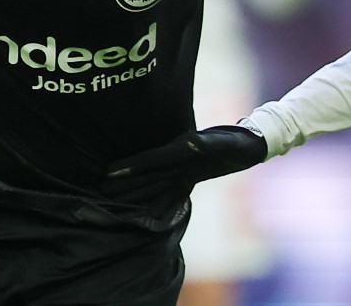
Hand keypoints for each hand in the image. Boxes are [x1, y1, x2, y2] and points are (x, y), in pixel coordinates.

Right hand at [101, 124, 266, 204]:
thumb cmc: (237, 143)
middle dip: (125, 181)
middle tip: (101, 191)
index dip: (131, 166)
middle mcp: (178, 158)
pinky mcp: (191, 175)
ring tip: (114, 198)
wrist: (249, 144)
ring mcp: (183, 167)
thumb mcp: (223, 143)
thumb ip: (206, 145)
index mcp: (181, 148)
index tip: (109, 173)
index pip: (151, 159)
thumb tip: (189, 145)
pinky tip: (145, 208)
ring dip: (135, 189)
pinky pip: (170, 189)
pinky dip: (157, 199)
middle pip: (147, 172)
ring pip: (154, 181)